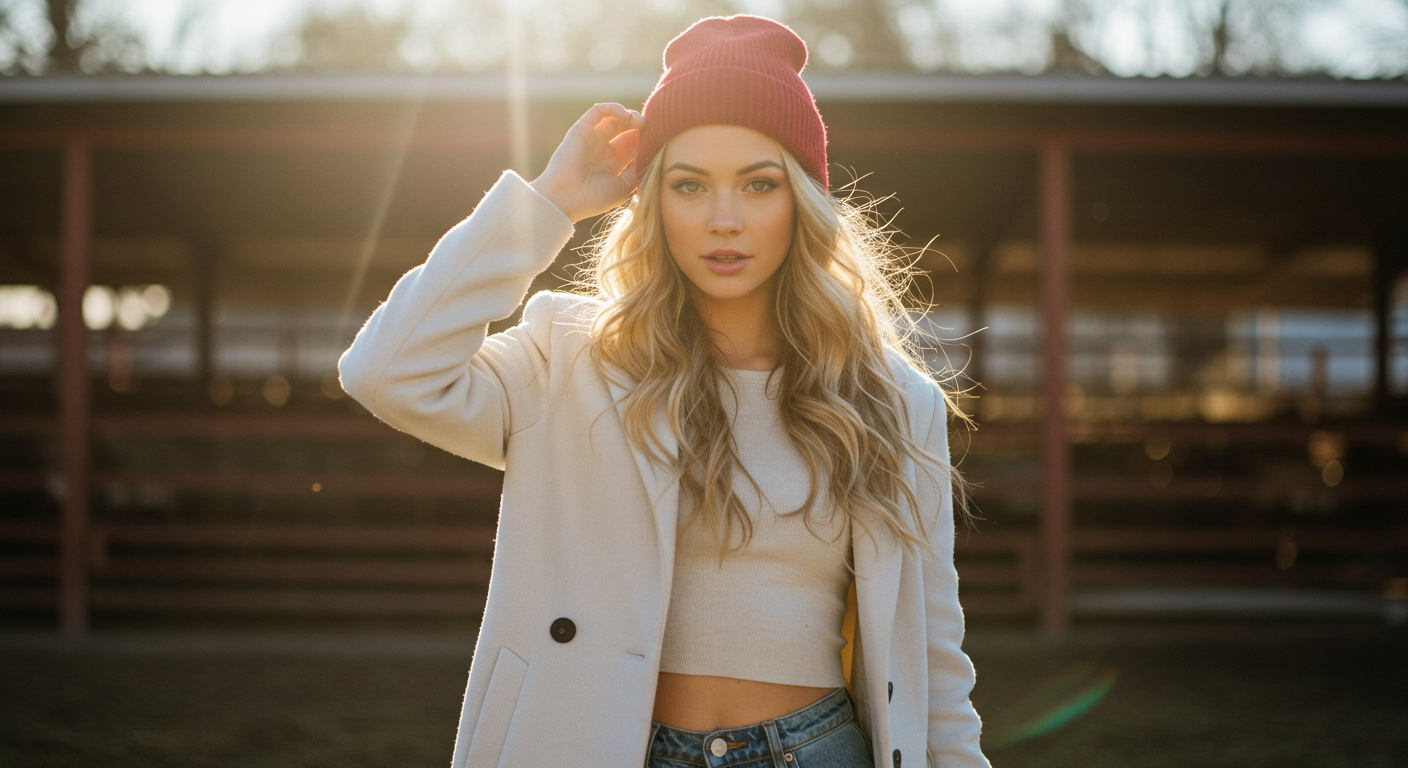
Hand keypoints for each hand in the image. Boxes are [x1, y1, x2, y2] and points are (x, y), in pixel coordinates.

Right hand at [530, 103, 644, 223]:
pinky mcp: (581, 129)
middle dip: (638, 127)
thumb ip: (637, 169)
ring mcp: (591, 139)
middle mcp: (601, 151)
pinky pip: (598, 111)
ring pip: (613, 119)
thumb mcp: (624, 187)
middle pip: (624, 130)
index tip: (657, 139)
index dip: (645, 139)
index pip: (632, 146)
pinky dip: (613, 108)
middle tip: (650, 128)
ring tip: (639, 122)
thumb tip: (650, 152)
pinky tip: (625, 116)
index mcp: (612, 165)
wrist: (567, 198)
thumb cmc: (594, 198)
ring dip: (629, 116)